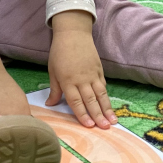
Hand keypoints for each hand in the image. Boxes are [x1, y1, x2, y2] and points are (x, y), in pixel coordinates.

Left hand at [47, 12, 115, 128]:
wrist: (73, 33)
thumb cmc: (59, 53)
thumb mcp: (53, 71)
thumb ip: (54, 90)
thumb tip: (49, 105)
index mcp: (68, 81)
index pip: (76, 101)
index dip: (83, 114)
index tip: (89, 126)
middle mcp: (82, 80)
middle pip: (91, 100)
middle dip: (98, 115)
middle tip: (105, 128)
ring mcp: (92, 74)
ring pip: (101, 94)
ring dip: (107, 109)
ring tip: (113, 121)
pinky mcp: (99, 69)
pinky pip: (103, 85)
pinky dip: (106, 96)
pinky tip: (110, 106)